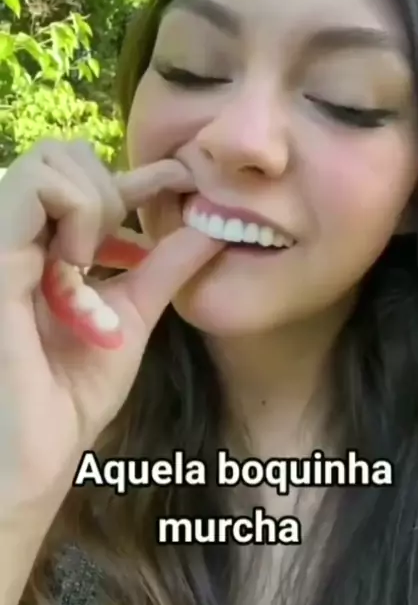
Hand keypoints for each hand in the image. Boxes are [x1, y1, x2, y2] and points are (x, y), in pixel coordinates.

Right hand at [0, 140, 222, 512]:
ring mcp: (3, 244)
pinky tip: (81, 259)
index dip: (137, 172)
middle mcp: (19, 239)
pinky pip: (34, 189)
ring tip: (96, 255)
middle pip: (59, 154)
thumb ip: (165, 269)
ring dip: (92, 198)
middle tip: (119, 244)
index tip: (182, 178)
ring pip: (46, 161)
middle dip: (107, 185)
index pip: (86, 183)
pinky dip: (76, 210)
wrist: (38, 450)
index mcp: (46, 250)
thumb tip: (211, 228)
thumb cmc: (72, 394)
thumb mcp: (132, 317)